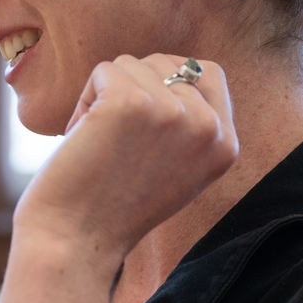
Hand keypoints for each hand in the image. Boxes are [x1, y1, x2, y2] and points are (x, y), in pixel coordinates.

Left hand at [14, 53, 237, 257]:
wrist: (76, 240)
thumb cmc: (114, 206)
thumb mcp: (176, 166)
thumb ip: (189, 123)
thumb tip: (180, 68)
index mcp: (226, 144)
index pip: (208, 72)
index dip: (167, 80)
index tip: (141, 116)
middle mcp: (209, 127)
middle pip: (166, 62)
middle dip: (131, 89)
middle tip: (115, 141)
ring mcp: (173, 111)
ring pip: (131, 65)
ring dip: (104, 98)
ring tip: (100, 145)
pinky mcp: (132, 101)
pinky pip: (103, 71)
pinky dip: (84, 100)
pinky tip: (83, 138)